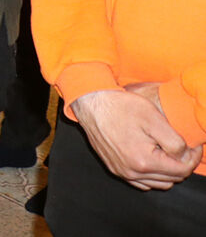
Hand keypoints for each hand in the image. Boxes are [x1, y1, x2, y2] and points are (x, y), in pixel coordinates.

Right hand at [71, 89, 201, 189]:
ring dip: (167, 171)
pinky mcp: (114, 168)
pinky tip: (152, 158)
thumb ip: (175, 142)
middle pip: (172, 179)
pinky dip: (152, 175)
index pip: (182, 170)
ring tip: (167, 151)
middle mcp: (132, 172)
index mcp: (144, 161)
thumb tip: (184, 156)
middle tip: (183, 147)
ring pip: (158, 183)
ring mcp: (121, 172)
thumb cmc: (120, 107)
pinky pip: (141, 182)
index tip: (195, 145)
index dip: (194, 157)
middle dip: (182, 164)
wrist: (92, 103)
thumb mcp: (154, 119)